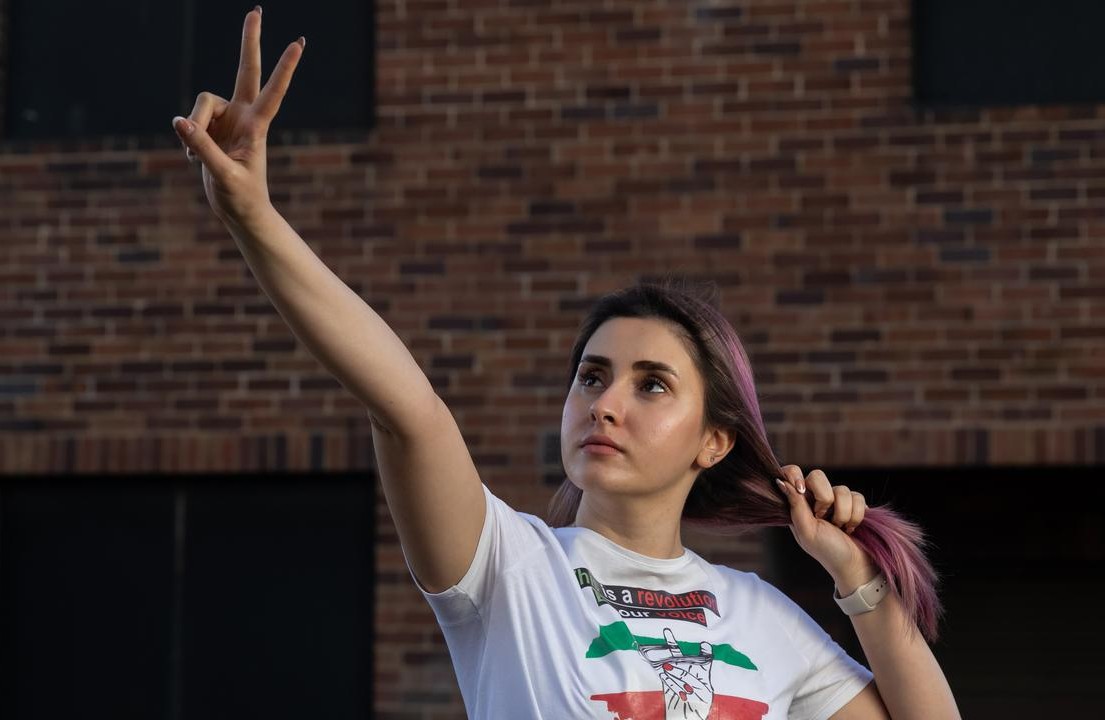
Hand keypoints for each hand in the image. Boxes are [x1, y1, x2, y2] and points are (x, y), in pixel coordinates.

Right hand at [172, 7, 303, 226]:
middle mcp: (243, 116)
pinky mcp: (210, 128)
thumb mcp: (221, 174)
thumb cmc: (241, 197)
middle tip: (256, 10)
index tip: (299, 44)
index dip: (285, 68)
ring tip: (195, 157)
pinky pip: (188, 122)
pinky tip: (194, 159)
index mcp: (257, 126)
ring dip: (192, 128)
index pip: (273, 91)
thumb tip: (179, 121)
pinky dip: (188, 141)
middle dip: (250, 41)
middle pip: (245, 70)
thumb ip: (201, 147)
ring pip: (200, 104)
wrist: (239, 211)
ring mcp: (227, 120)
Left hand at [775, 466, 877, 591]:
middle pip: (818, 475)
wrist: (854, 565)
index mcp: (797, 504)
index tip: (802, 490)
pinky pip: (857, 496)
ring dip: (842, 513)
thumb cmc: (827, 551)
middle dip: (825, 499)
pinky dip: (856, 515)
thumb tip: (780, 481)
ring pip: (841, 488)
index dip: (795, 475)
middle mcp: (815, 499)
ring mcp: (835, 500)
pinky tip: (851, 527)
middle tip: (823, 517)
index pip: (791, 474)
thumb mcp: (807, 531)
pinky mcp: (854, 504)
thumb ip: (795, 505)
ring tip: (839, 528)